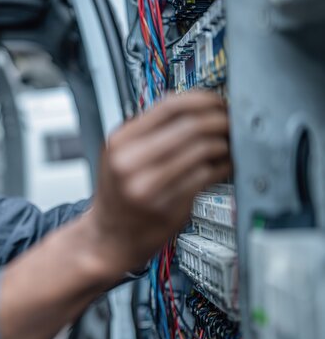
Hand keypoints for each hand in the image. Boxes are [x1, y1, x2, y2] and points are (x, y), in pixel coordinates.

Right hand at [86, 91, 230, 276]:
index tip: (217, 102)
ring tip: (227, 145)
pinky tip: (222, 166)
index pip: (169, 106)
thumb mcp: (120, 155)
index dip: (202, 100)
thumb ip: (149, 132)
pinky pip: (205, 177)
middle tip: (230, 122)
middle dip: (220, 120)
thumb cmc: (118, 195)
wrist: (107, 238)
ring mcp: (148, 186)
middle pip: (191, 126)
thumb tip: (196, 108)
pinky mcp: (168, 207)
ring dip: (224, 144)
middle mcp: (130, 161)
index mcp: (119, 141)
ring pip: (202, 150)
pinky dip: (222, 168)